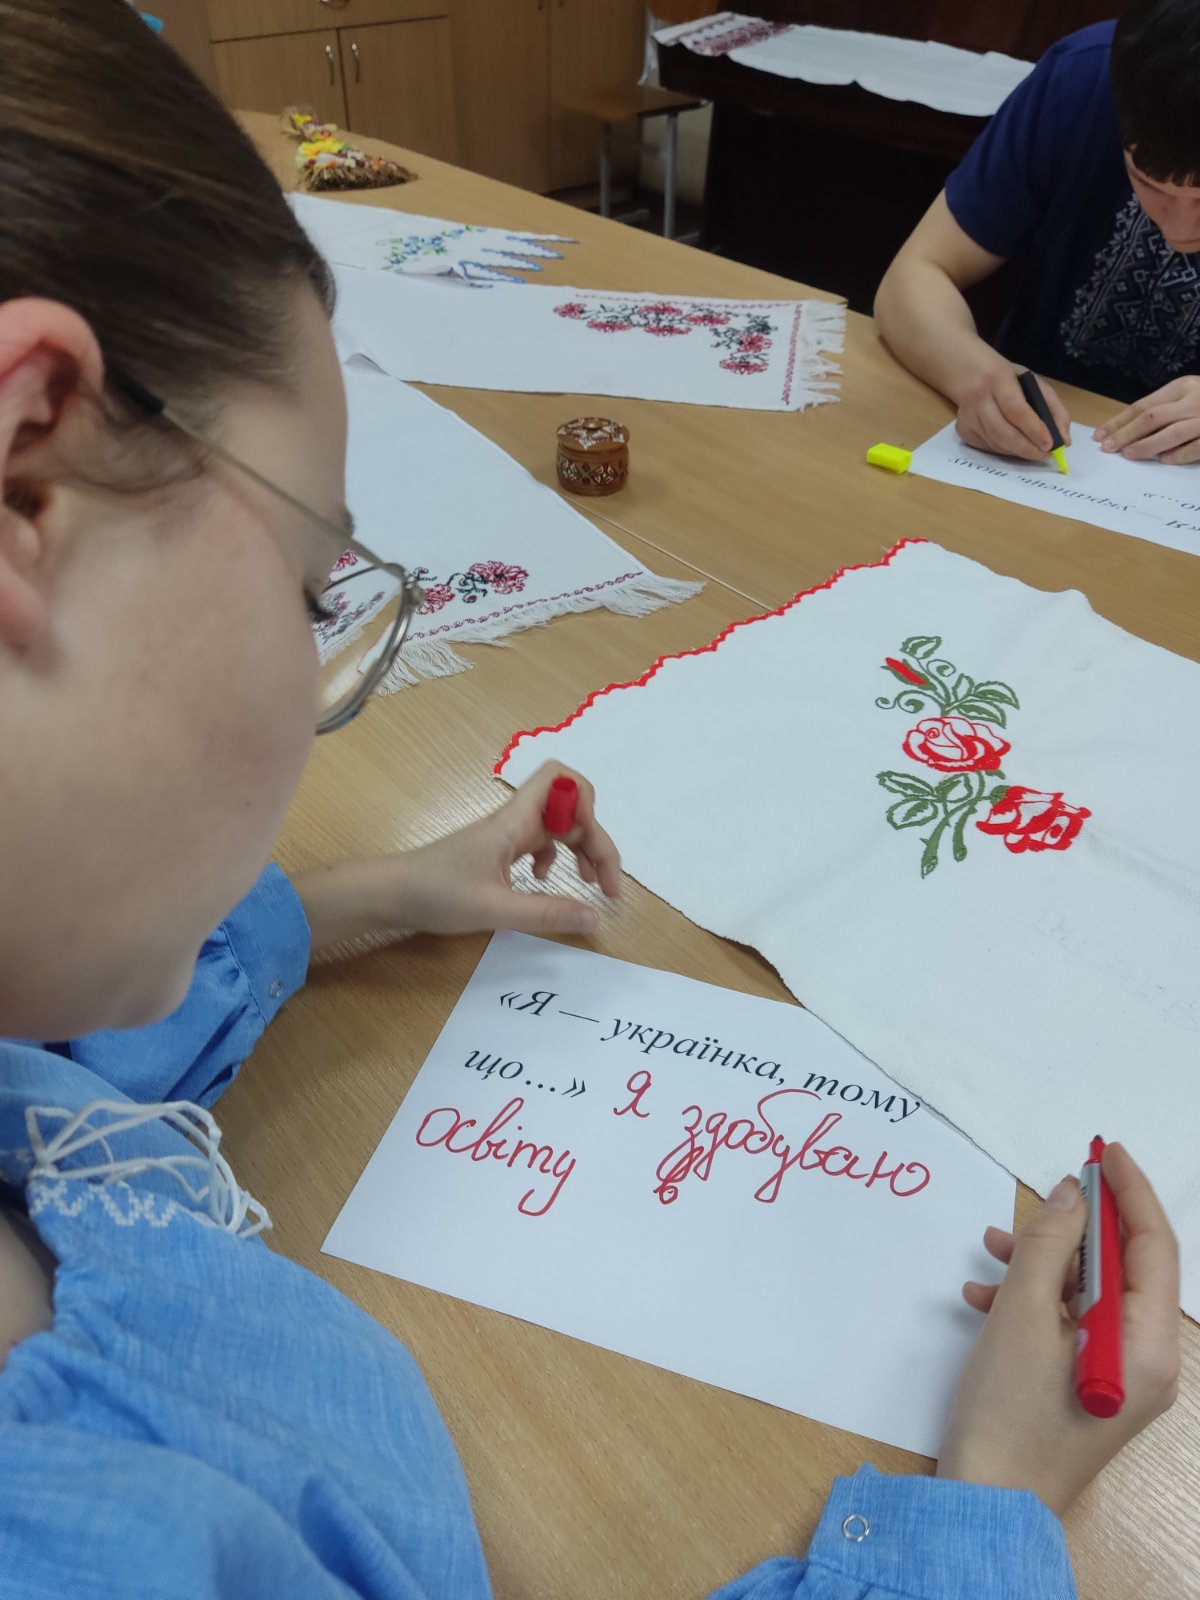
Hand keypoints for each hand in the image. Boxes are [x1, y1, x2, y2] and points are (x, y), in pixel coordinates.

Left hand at [393, 762, 620, 936]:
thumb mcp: (494, 909)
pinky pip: (540, 842)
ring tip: (591, 884)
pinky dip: (555, 859)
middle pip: (570, 810)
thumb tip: (594, 917)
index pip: (560, 778)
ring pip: (558, 827)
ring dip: (581, 849)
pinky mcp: (498, 850)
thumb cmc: (435, 894)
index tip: (592, 846)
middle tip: (607, 886)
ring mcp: (506, 835)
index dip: (586, 801)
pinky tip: (546, 884)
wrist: (389, 893)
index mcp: (513, 821)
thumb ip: (546, 913)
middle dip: (596, 841)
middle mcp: (514, 821)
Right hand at [937, 1143, 1179, 1518]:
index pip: (1153, 1248)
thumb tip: (1072, 1195)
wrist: (986, 1499)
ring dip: (1045, 1262)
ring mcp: (1118, 1377)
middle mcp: (1147, 1362)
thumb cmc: (1009, 1411)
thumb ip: (1050, 1245)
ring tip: (994, 1246)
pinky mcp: (1088, 1386)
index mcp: (1149, 1347)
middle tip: (1046, 1191)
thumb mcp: (1022, 1314)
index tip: (1103, 1151)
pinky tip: (983, 1294)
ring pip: (1090, 1292)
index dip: (1130, 1192)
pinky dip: (1032, 1299)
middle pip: (1124, 1269)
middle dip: (1080, 1227)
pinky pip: (1070, 1322)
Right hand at [954, 358, 1071, 461]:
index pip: (1016, 409)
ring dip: (1017, 451)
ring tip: (1032, 449)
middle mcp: (978, 398)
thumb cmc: (1009, 379)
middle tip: (1043, 456)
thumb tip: (1064, 441)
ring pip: (995, 444)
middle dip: (1026, 448)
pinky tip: (1013, 443)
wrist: (971, 373)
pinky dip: (1004, 450)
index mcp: (998, 379)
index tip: (1049, 444)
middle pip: (1002, 432)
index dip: (1033, 429)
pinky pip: (987, 447)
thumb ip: (1055, 410)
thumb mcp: (1035, 384)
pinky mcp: (962, 430)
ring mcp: (967, 416)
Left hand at [1094, 375, 1199, 462]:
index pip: (1142, 405)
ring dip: (1147, 444)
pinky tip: (1163, 460)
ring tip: (1128, 454)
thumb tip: (1126, 431)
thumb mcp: (1186, 396)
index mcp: (1181, 387)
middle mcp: (1193, 400)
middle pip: (1153, 417)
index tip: (1099, 435)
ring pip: (1173, 432)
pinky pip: (1196, 447)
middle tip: (1108, 447)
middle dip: (1127, 433)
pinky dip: (1178, 454)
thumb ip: (1163, 409)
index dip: (1118, 422)